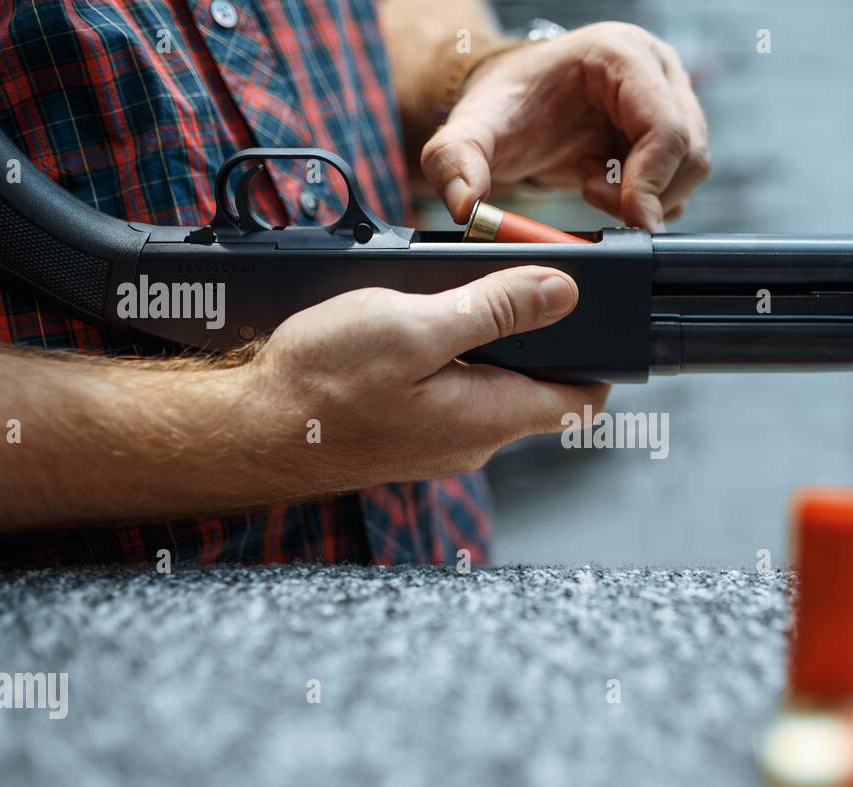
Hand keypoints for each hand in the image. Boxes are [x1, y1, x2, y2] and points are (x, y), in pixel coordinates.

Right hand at [247, 267, 608, 487]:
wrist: (252, 430)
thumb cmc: (323, 383)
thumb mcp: (414, 327)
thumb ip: (495, 310)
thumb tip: (563, 291)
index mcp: (492, 417)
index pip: (583, 401)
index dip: (600, 356)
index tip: (591, 311)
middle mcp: (476, 438)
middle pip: (539, 387)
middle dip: (538, 335)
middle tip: (513, 280)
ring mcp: (443, 440)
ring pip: (493, 386)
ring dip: (488, 341)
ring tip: (456, 297)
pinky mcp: (412, 432)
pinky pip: (454, 392)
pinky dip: (450, 357)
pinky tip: (417, 329)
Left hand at [421, 21, 710, 231]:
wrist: (514, 107)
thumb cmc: (504, 108)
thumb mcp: (472, 130)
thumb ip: (456, 160)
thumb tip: (466, 205)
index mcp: (620, 55)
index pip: (666, 127)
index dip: (652, 181)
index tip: (628, 218)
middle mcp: (657, 71)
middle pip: (689, 151)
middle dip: (647, 193)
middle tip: (592, 194)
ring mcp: (672, 99)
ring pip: (691, 170)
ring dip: (647, 198)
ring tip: (592, 184)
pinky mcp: (673, 131)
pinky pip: (680, 181)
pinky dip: (647, 199)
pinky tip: (604, 183)